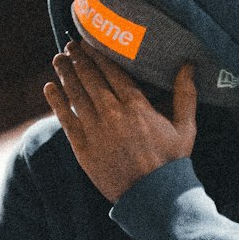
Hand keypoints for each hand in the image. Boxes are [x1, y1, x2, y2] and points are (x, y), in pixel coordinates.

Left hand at [43, 40, 196, 201]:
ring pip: (76, 94)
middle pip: (90, 78)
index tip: (88, 42)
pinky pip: (66, 119)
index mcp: (136, 106)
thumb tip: (188, 65)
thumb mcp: (185, 128)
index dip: (97, 54)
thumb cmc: (171, 163)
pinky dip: (56, 102)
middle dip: (78, 59)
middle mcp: (113, 114)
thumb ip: (185, 95)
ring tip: (59, 60)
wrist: (153, 197)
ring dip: (65, 74)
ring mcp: (96, 131)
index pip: (112, 71)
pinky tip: (50, 88)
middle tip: (70, 46)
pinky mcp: (83, 148)